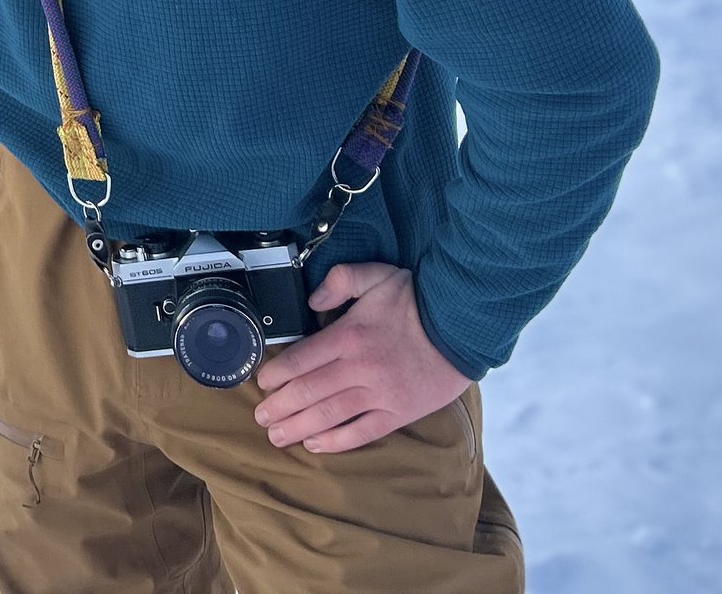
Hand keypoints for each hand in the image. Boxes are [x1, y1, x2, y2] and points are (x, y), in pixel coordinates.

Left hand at [251, 263, 468, 453]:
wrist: (461, 330)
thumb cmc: (416, 302)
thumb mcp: (376, 275)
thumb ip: (341, 280)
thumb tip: (312, 300)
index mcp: (349, 335)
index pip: (301, 359)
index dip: (277, 374)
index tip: (261, 383)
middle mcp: (359, 368)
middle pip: (310, 391)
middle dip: (280, 407)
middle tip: (260, 418)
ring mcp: (379, 394)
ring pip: (330, 415)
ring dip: (299, 427)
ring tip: (276, 436)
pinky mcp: (398, 413)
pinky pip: (362, 432)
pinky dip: (337, 442)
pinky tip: (316, 445)